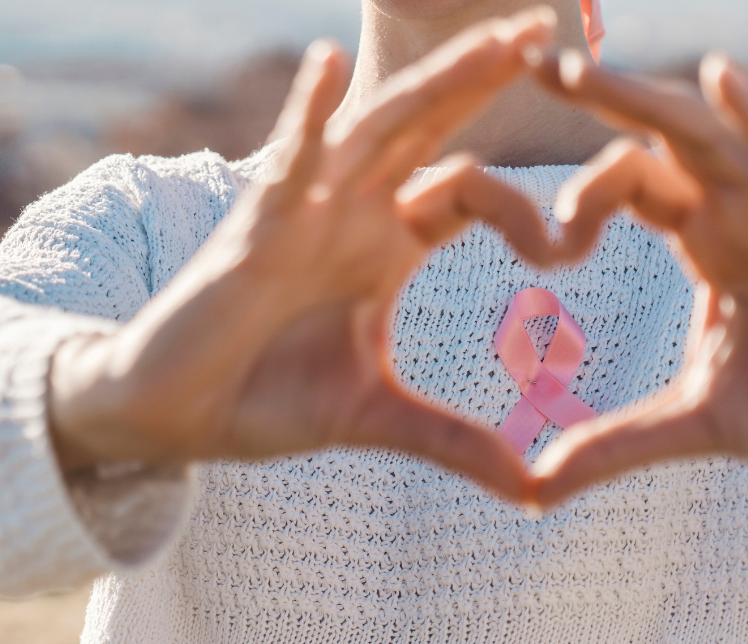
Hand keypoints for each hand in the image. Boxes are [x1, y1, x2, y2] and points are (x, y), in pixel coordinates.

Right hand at [49, 9, 559, 502]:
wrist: (176, 412)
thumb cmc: (265, 398)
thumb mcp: (375, 418)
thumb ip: (452, 442)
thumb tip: (532, 492)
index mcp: (387, 247)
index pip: (468, 192)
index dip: (527, 202)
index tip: (571, 240)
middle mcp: (352, 215)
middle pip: (430, 133)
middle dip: (485, 81)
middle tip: (549, 29)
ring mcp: (304, 213)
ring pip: (376, 132)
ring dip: (434, 84)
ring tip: (495, 39)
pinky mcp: (253, 229)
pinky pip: (283, 163)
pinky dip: (304, 116)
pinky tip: (326, 64)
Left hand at [525, 50, 747, 507]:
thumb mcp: (693, 423)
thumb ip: (615, 444)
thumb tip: (533, 488)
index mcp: (705, 241)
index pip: (630, 186)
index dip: (576, 185)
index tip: (520, 221)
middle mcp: (739, 212)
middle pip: (656, 141)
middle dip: (597, 103)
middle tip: (530, 69)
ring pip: (705, 136)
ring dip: (641, 101)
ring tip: (576, 70)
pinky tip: (718, 76)